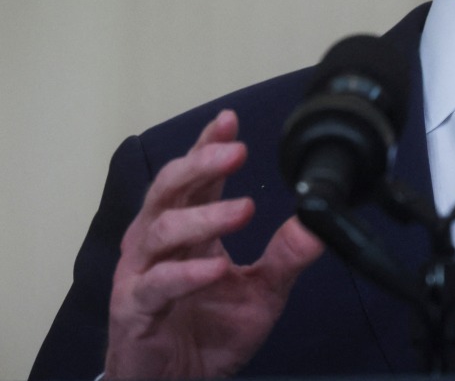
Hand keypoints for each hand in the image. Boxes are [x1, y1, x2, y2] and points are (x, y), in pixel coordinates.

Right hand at [105, 110, 324, 378]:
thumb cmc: (208, 332)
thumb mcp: (262, 292)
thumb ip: (287, 256)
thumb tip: (319, 221)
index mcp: (187, 230)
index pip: (194, 176)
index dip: (208, 146)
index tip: (230, 121)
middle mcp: (157, 243)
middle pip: (170, 189)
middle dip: (201, 164)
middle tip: (235, 152)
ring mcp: (141, 273)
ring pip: (160, 230)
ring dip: (203, 216)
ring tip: (241, 209)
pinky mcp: (134, 309)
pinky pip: (157, 285)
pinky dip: (186, 274)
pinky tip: (215, 268)